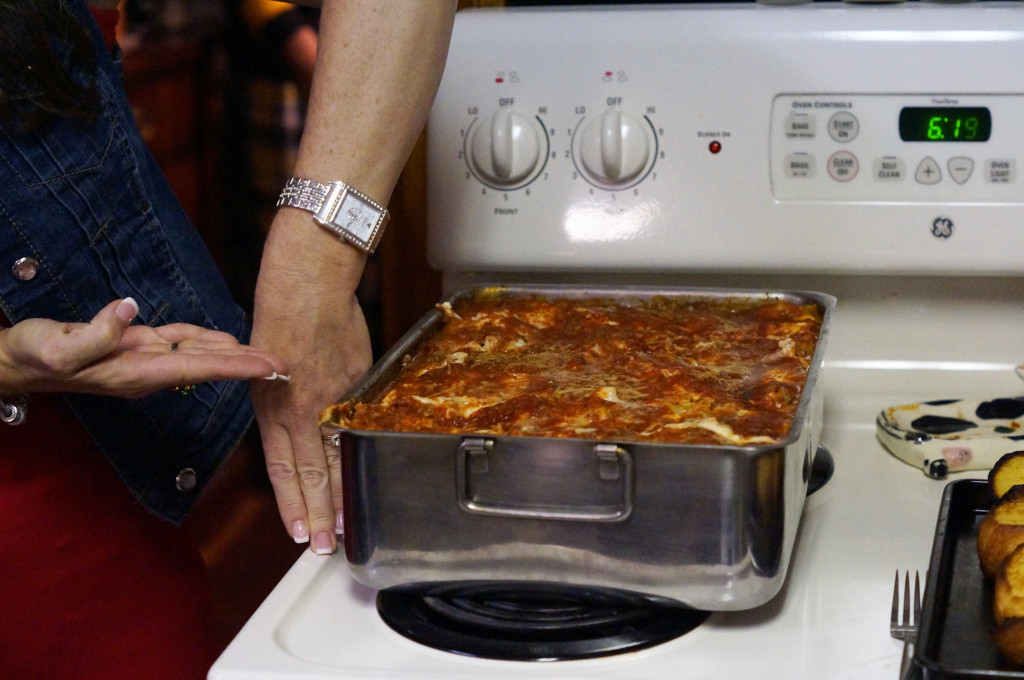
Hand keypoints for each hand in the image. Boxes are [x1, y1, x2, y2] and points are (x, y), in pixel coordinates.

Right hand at [0, 298, 287, 397]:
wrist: (14, 362)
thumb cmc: (32, 355)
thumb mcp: (55, 345)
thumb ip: (95, 332)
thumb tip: (129, 308)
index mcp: (134, 371)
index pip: (197, 368)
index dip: (236, 366)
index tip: (270, 367)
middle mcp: (146, 369)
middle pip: (208, 365)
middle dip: (247, 365)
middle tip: (288, 364)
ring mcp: (142, 359)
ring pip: (198, 353)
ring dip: (233, 353)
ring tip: (268, 354)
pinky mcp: (134, 345)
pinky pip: (178, 342)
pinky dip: (205, 339)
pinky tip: (226, 338)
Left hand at [250, 218, 371, 554]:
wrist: (311, 280)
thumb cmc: (282, 312)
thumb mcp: (265, 363)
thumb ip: (284, 398)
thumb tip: (302, 422)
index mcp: (272, 404)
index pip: (282, 467)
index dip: (289, 502)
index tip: (296, 531)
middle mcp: (302, 408)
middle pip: (311, 472)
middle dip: (317, 512)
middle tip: (325, 547)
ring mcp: (334, 397)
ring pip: (339, 455)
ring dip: (343, 492)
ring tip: (347, 524)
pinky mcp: (359, 382)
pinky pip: (361, 424)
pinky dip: (363, 451)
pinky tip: (369, 473)